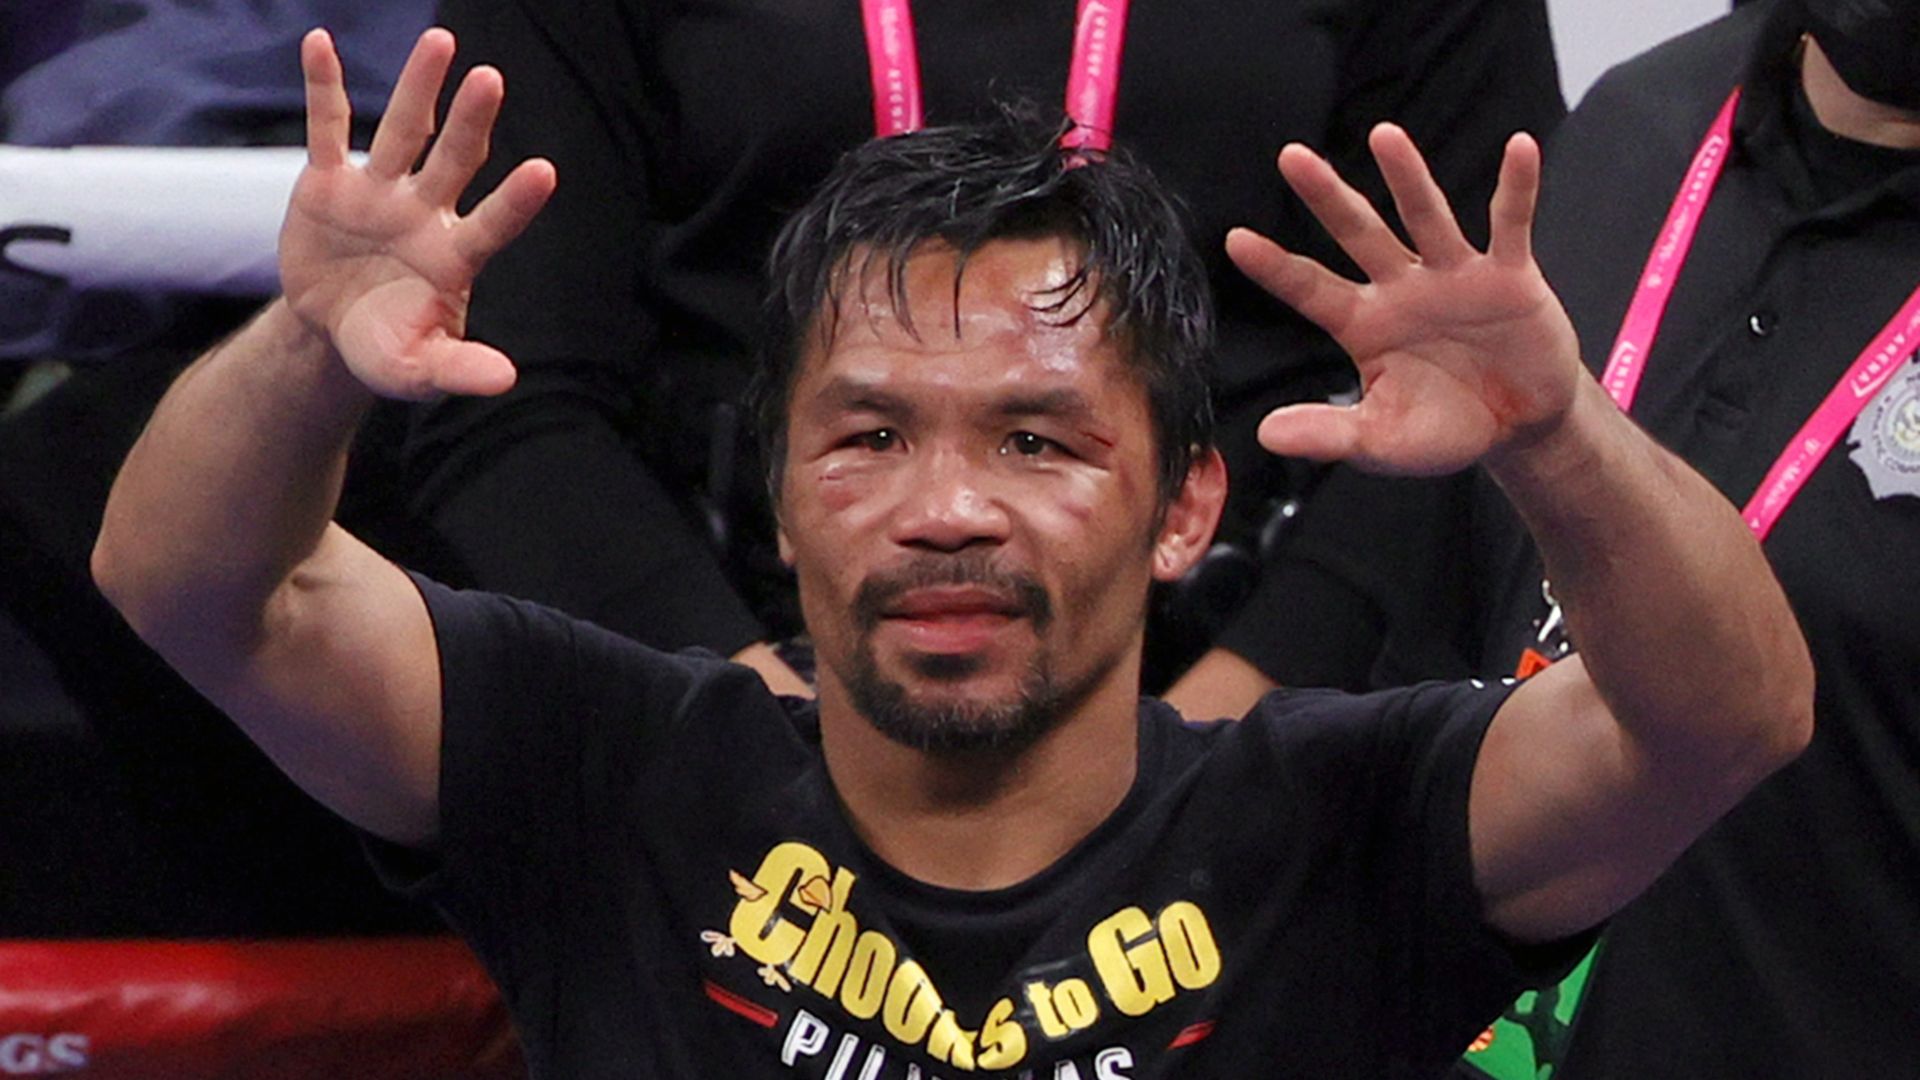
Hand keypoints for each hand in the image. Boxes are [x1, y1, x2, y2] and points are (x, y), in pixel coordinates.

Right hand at [279, 28, 554, 400]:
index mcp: (454, 256)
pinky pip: (328, 126)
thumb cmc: (388, 349)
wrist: (332, 330)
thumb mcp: (419, 368)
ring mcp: (379, 191)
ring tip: (441, 41)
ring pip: (403, 129)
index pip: (493, 225)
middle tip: (492, 79)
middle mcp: (425, 212)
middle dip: (471, 122)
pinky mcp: (329, 181)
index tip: (544, 171)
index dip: (515, 201)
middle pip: (454, 160)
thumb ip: (458, 367)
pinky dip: (324, 86)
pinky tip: (320, 42)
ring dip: (419, 87)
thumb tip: (505, 380)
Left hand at [1233, 125, 1579, 475]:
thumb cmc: (1444, 429)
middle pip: (1358, 234)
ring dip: (1407, 177)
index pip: (1310, 289)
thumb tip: (1266, 436)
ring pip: (1425, 217)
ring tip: (1384, 136)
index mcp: (1364, 324)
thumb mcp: (1381, 440)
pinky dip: (1517, 187)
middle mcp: (1402, 290)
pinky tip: (1519, 148)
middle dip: (1326, 197)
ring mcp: (1454, 277)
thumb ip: (1329, 434)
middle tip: (1290, 157)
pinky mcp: (1510, 277)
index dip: (1275, 267)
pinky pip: (1511, 224)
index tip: (1234, 240)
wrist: (1518, 428)